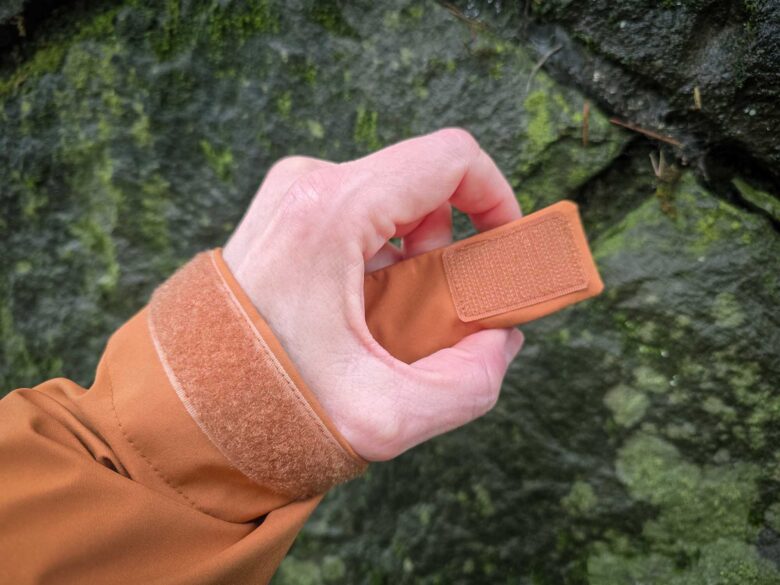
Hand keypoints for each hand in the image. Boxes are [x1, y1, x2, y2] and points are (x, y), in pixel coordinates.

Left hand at [223, 129, 523, 460]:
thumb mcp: (384, 416)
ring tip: (402, 316)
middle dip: (455, 242)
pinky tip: (369, 310)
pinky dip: (384, 257)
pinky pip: (359, 216)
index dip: (496, 197)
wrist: (185, 406)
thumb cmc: (266, 406)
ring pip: (392, 200)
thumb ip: (470, 384)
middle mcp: (308, 186)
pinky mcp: (285, 214)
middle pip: (422, 182)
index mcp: (332, 212)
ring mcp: (291, 196)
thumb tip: (500, 340)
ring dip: (418, 254)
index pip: (450, 159)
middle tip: (450, 304)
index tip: (504, 248)